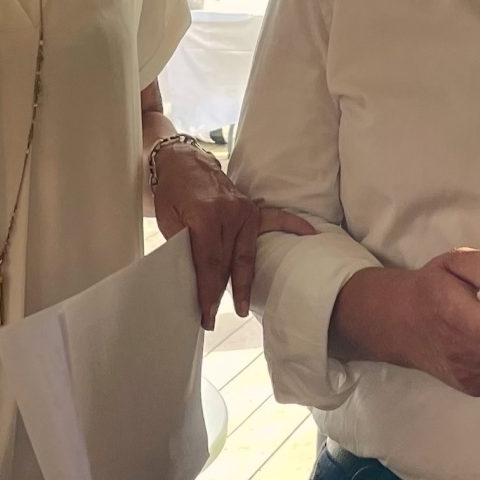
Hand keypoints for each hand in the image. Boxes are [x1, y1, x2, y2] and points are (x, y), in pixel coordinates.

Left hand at [151, 141, 313, 327]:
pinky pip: (276, 219)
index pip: (209, 262)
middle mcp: (230, 212)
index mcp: (206, 215)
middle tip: (212, 318)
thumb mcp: (169, 221)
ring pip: (246, 254)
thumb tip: (194, 278)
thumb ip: (184, 247)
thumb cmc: (173, 192)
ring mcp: (244, 210)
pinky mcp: (252, 208)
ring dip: (244, 283)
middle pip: (228, 263)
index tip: (205, 313)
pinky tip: (310, 233)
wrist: (183, 162)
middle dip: (221, 294)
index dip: (207, 291)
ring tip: (242, 307)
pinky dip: (294, 225)